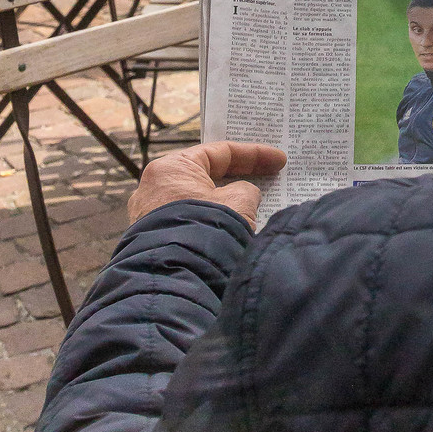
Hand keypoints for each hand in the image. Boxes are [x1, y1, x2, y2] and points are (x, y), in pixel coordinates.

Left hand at [128, 141, 286, 229]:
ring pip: (200, 203)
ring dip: (228, 204)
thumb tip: (244, 197)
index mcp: (171, 169)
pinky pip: (192, 224)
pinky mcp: (157, 243)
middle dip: (239, 179)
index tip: (280, 161)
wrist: (177, 278)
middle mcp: (154, 189)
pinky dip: (215, 222)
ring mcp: (152, 219)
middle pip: (206, 177)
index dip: (255, 155)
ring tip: (256, 207)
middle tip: (270, 179)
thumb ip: (247, 190)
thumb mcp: (239, 201)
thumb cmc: (207, 230)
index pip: (219, 153)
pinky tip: (236, 230)